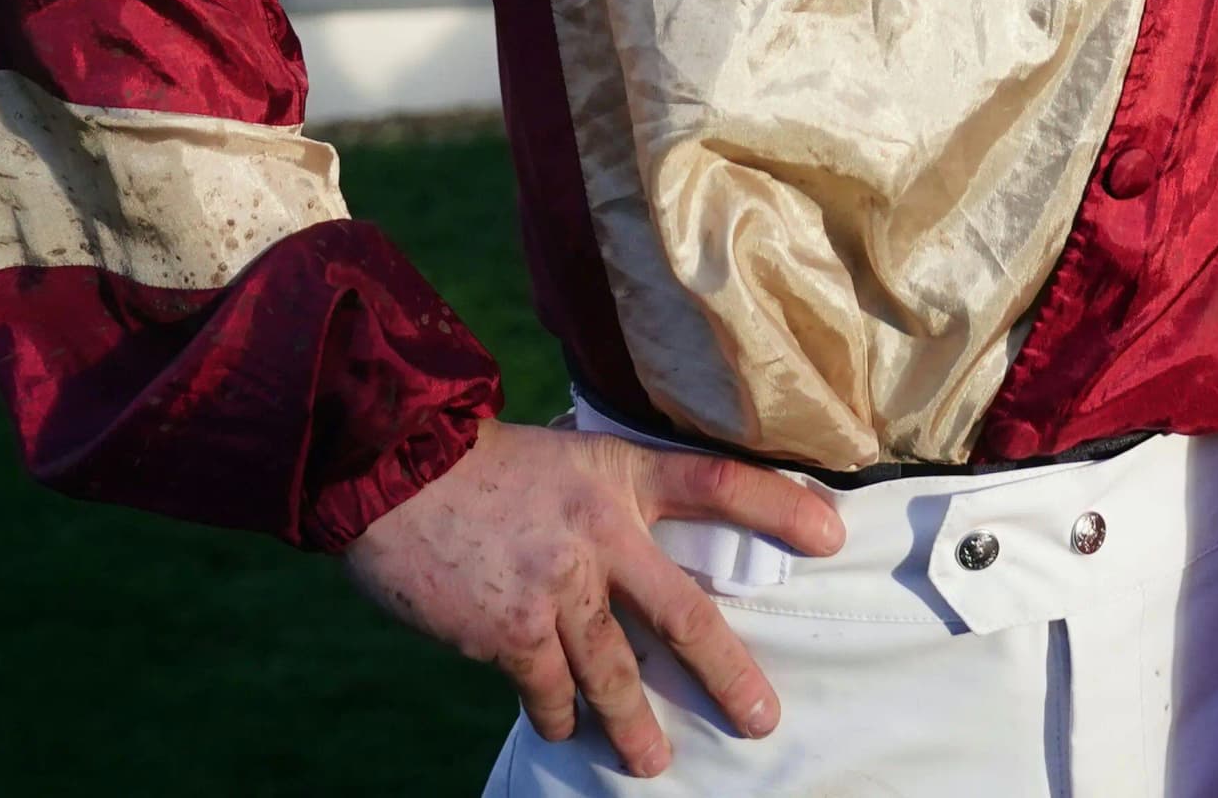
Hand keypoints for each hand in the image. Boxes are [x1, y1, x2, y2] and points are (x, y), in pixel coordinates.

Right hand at [342, 418, 847, 776]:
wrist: (387, 467)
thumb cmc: (473, 462)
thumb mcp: (558, 455)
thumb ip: (603, 497)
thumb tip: (632, 545)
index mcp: (617, 474)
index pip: (717, 483)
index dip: (778, 507)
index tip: (830, 536)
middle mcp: (600, 532)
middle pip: (685, 615)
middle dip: (726, 674)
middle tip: (759, 718)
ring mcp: (556, 588)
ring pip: (615, 675)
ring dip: (635, 726)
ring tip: (653, 763)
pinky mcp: (509, 632)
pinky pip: (547, 690)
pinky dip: (556, 714)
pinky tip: (562, 728)